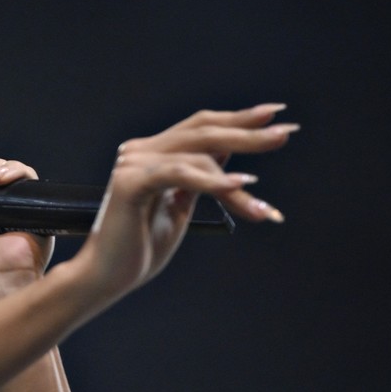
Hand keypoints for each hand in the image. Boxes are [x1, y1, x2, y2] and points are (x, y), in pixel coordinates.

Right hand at [70, 103, 297, 298]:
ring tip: (261, 198)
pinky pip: (179, 174)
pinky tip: (239, 185)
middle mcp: (141, 152)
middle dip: (246, 132)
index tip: (275, 115)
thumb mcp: (179, 206)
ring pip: (197, 155)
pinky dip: (211, 180)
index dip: (237, 118)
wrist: (106, 277)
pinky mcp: (130, 183)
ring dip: (236, 178)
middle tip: (284, 134)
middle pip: (202, 131)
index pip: (200, 126)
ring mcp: (133, 164)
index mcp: (152, 154)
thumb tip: (229, 157)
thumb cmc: (140, 248)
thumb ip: (198, 180)